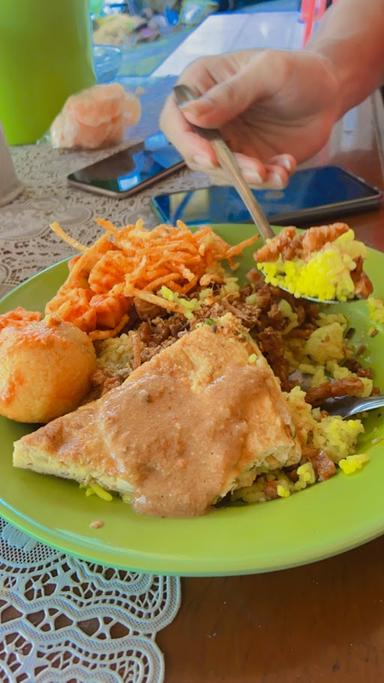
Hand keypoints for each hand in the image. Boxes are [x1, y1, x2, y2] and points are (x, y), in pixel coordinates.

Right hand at [160, 49, 340, 187]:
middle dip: (227, 168)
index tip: (210, 158)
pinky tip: (287, 166)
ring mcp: (227, 144)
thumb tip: (189, 113)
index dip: (187, 143)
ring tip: (280, 170)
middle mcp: (208, 119)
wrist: (329, 92)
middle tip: (257, 170)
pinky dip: (269, 180)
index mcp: (201, 86)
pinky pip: (250, 182)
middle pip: (197, 154)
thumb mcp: (266, 72)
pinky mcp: (247, 163)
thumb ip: (230, 93)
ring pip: (223, 174)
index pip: (175, 119)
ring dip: (250, 178)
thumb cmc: (296, 70)